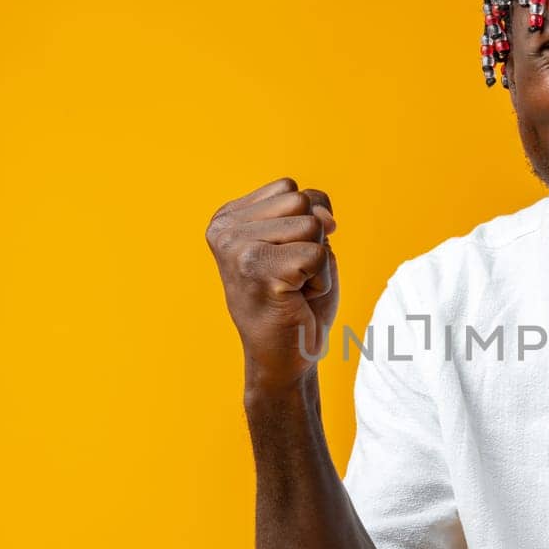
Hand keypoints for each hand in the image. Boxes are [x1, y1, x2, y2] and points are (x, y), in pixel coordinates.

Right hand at [206, 177, 338, 393]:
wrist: (285, 359)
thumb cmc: (297, 301)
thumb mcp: (305, 242)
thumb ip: (311, 213)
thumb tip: (324, 216)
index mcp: (227, 217)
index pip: (291, 190)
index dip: (307, 224)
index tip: (284, 261)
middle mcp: (224, 230)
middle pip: (302, 203)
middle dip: (313, 242)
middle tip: (292, 277)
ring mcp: (237, 249)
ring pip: (313, 226)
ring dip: (317, 263)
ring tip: (294, 288)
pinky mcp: (259, 270)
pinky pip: (319, 255)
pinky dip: (321, 282)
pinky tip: (297, 300)